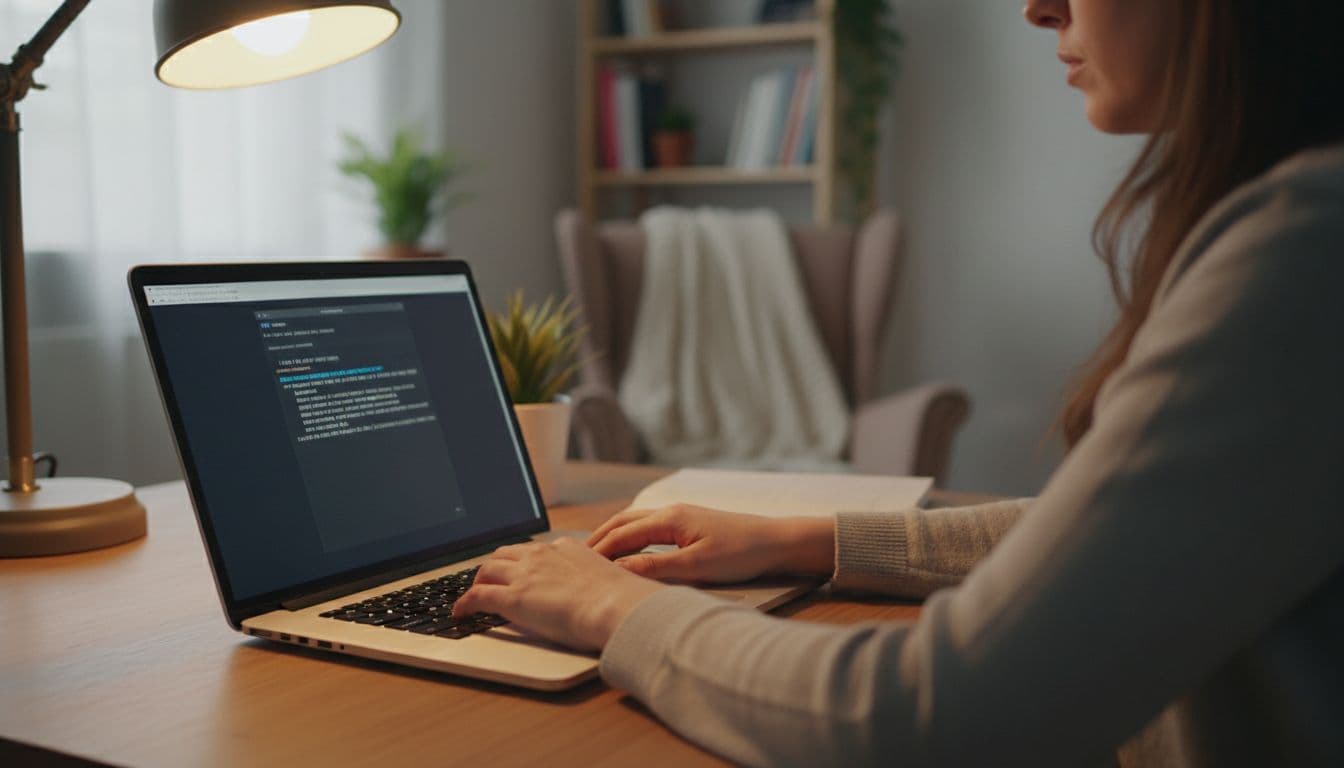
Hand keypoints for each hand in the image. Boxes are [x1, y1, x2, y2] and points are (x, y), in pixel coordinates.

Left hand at [453, 537, 664, 651]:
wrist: (615, 606)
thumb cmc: (621, 599)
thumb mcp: (610, 578)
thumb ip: (597, 579)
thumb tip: (604, 591)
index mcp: (566, 548)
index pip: (535, 551)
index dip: (522, 561)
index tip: (520, 570)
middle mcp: (542, 555)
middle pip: (505, 554)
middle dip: (493, 566)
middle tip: (488, 579)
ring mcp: (524, 575)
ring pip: (487, 570)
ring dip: (477, 581)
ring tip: (472, 594)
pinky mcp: (512, 598)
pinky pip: (478, 596)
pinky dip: (464, 603)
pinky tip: (460, 613)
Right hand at [586, 504, 834, 583]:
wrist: (776, 542)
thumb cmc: (741, 553)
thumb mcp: (696, 566)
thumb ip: (656, 568)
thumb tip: (620, 570)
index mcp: (669, 519)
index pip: (621, 534)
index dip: (598, 551)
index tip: (577, 567)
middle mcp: (671, 512)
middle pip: (623, 522)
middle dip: (598, 539)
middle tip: (576, 558)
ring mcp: (681, 516)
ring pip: (635, 521)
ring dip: (613, 535)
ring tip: (595, 553)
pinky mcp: (691, 524)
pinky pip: (649, 526)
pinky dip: (631, 535)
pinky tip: (631, 548)